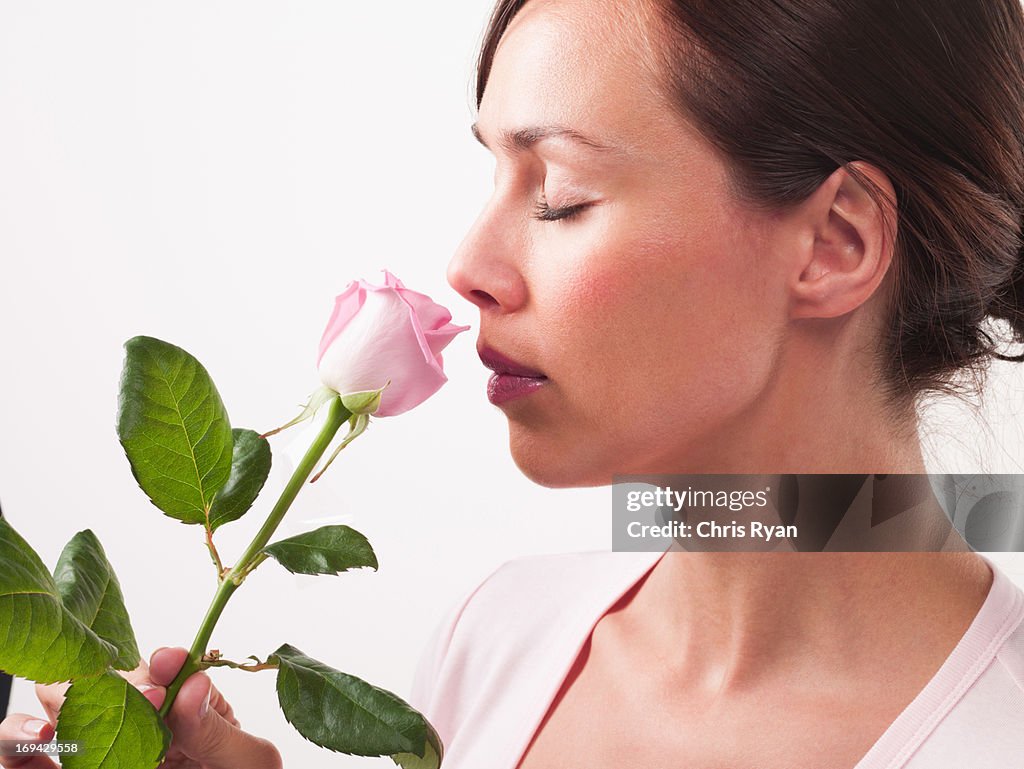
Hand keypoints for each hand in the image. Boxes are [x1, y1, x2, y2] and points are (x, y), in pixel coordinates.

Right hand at [0, 647, 281, 768]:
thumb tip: (192, 684)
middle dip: (106, 680)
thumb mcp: (250, 763)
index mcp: (182, 705)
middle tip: (137, 701)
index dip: (160, 664)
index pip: (160, 670)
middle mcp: (136, 719)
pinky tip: (40, 746)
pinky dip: (18, 748)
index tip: (167, 667)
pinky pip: (25, 759)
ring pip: (56, 709)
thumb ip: (219, 729)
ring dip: (59, 706)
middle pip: (101, 679)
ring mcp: (100, 748)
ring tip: (64, 726)